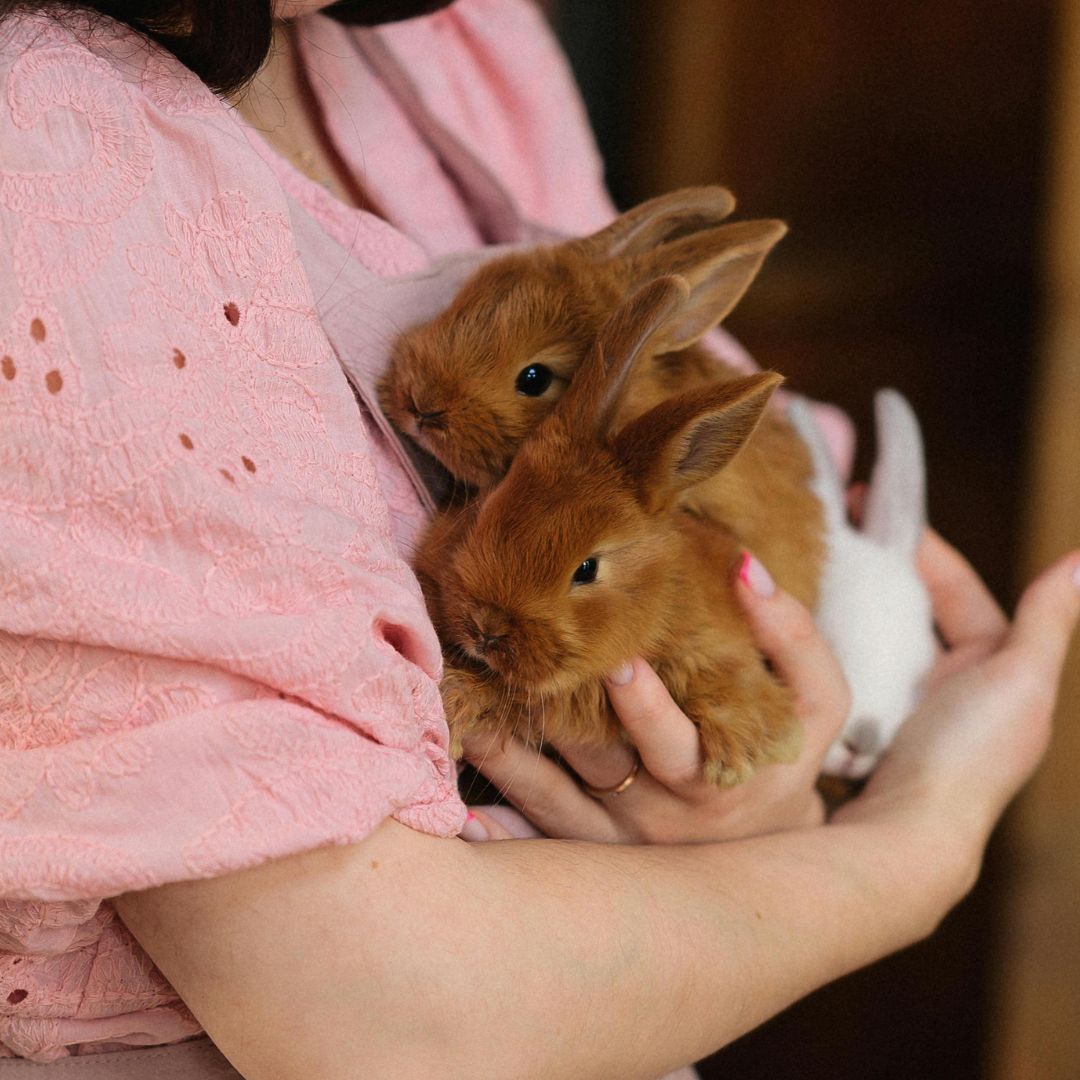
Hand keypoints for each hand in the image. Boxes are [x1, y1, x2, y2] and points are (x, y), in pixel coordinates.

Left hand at [460, 552, 849, 843]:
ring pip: (555, 795)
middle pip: (601, 765)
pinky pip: (538, 826)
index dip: (646, 705)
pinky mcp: (589, 848)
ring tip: (470, 699)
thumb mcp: (817, 700)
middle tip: (519, 671)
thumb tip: (747, 567)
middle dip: (560, 719)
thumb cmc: (785, 755)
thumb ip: (793, 637)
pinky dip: (501, 802)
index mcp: (716, 773)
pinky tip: (467, 769)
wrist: (771, 850)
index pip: (675, 742)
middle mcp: (663, 815)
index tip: (618, 659)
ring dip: (511, 748)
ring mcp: (620, 838)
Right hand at [833, 531, 1079, 873]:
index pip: (957, 589)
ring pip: (875, 639)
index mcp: (996, 669)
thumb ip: (1049, 618)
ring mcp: (905, 709)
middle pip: (912, 611)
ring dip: (846, 608)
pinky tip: (796, 627)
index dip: (921, 546)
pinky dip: (826, 645)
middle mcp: (953, 687)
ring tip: (807, 572)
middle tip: (831, 533)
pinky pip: (846, 669)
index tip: (871, 508)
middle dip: (877, 571)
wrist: (911, 836)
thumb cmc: (972, 756)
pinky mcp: (864, 729)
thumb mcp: (1022, 679)